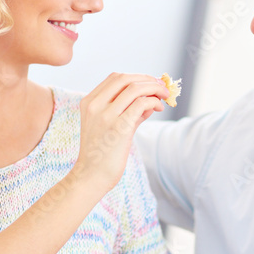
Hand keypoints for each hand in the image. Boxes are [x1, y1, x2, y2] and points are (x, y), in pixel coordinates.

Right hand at [73, 73, 167, 190]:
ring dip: (154, 89)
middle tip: (162, 87)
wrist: (91, 176)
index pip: (115, 78)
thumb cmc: (101, 154)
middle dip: (147, 80)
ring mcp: (105, 116)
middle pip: (125, 79)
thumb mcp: (110, 127)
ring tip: (164, 97)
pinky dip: (153, 102)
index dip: (137, 77)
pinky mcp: (119, 128)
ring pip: (134, 88)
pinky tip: (158, 108)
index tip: (151, 82)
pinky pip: (141, 104)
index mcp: (89, 102)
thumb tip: (151, 101)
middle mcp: (95, 106)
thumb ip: (129, 112)